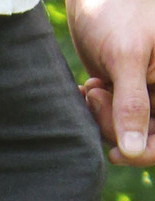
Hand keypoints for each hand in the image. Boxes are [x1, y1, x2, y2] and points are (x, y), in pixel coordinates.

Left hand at [67, 0, 154, 164]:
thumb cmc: (117, 10)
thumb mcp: (127, 56)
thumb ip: (132, 104)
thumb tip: (134, 149)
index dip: (147, 152)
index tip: (115, 152)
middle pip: (146, 135)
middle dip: (116, 125)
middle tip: (95, 93)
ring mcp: (149, 89)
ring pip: (126, 129)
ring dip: (103, 117)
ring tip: (90, 86)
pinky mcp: (127, 89)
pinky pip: (113, 116)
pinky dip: (97, 110)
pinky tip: (86, 89)